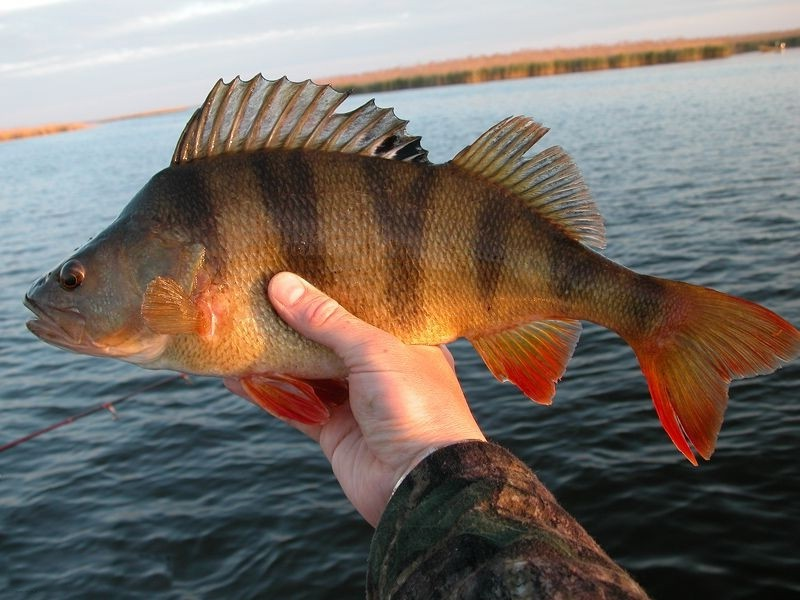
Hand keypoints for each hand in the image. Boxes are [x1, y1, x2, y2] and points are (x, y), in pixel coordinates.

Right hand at [261, 272, 485, 525]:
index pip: (363, 308)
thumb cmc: (416, 405)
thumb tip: (282, 284)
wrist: (422, 484)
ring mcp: (356, 401)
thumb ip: (327, 320)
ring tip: (238, 330)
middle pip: (328, 341)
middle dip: (294, 324)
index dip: (329, 290)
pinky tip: (236, 376)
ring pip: (307, 373)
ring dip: (274, 358)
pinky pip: (294, 406)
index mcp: (405, 342)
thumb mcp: (374, 350)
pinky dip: (266, 393)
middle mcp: (381, 370)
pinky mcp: (334, 431)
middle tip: (255, 296)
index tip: (294, 268)